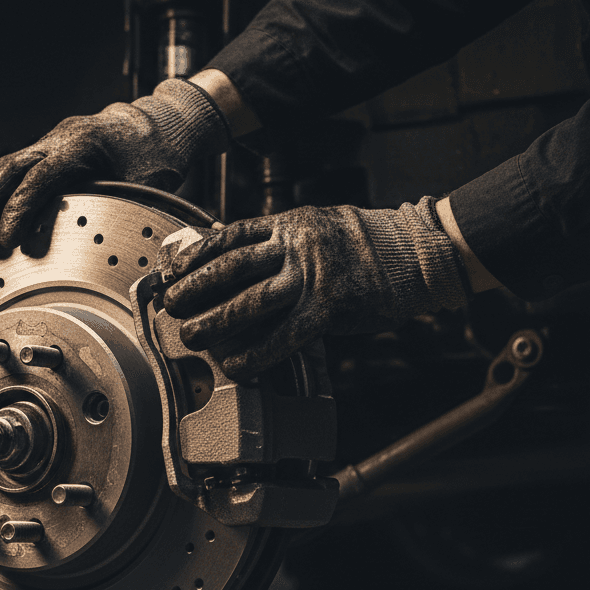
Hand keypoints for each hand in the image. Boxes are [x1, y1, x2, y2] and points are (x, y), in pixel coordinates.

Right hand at [0, 79, 228, 250]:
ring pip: (4, 168)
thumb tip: (111, 246)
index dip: (20, 208)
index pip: (42, 176)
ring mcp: (49, 144)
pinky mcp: (45, 155)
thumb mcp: (150, 182)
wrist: (158, 125)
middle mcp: (59, 139)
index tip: (7, 239)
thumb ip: (126, 207)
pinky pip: (10, 172)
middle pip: (11, 168)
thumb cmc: (156, 154)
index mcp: (83, 142)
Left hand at [160, 197, 469, 377]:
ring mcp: (313, 277)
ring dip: (216, 322)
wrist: (419, 252)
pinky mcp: (330, 308)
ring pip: (251, 301)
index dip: (195, 256)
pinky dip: (257, 352)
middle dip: (196, 289)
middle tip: (171, 306)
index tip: (171, 272)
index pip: (229, 237)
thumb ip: (274, 240)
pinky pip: (284, 335)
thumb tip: (229, 249)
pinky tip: (236, 364)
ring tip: (191, 336)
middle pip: (231, 268)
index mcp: (288, 225)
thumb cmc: (366, 243)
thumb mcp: (315, 226)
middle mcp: (296, 247)